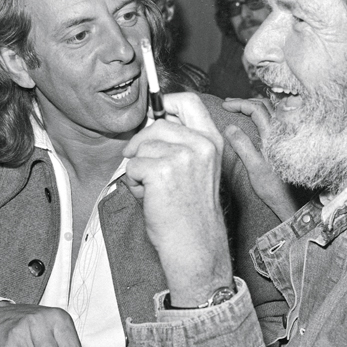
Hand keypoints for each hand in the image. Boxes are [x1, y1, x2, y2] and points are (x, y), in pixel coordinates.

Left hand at [123, 92, 233, 306]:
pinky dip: (134, 183)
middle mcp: (201, 145)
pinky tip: (149, 197)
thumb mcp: (198, 168)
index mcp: (212, 141)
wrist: (195, 245)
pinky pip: (133, 166)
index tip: (154, 114)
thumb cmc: (192, 212)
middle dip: (141, 141)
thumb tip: (152, 121)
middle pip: (159, 123)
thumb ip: (182, 143)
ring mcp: (182, 156)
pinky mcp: (162, 171)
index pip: (188, 101)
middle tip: (138, 159)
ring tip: (152, 188)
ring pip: (142, 146)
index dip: (166, 102)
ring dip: (138, 167)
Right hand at [222, 97, 302, 220]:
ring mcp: (284, 136)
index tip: (225, 105)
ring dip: (254, 106)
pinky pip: (273, 119)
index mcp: (273, 135)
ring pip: (270, 110)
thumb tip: (230, 127)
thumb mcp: (253, 167)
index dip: (239, 103)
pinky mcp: (284, 142)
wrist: (289, 201)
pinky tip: (253, 121)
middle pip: (264, 105)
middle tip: (229, 104)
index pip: (256, 108)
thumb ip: (242, 145)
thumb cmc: (272, 187)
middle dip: (245, 101)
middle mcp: (281, 132)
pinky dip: (261, 114)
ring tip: (239, 109)